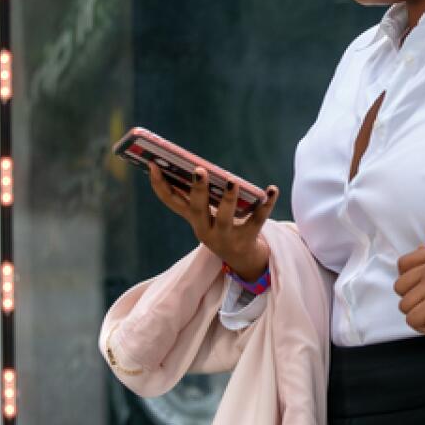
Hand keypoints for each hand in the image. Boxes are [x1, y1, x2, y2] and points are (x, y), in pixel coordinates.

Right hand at [148, 164, 278, 281]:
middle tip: (198, 170)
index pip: (171, 201)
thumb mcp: (207, 214)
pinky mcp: (248, 239)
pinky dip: (266, 204)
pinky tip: (273, 189)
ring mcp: (226, 237)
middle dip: (198, 190)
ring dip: (228, 199)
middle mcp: (205, 231)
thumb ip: (200, 194)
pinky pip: (258, 219)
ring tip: (232, 181)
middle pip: (198, 210)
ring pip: (226, 218)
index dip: (159, 185)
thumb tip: (194, 166)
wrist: (243, 259)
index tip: (152, 164)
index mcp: (193, 220)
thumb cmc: (222, 226)